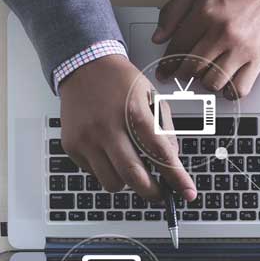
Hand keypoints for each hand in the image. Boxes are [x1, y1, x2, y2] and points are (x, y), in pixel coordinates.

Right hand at [58, 54, 194, 201]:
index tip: (188, 193)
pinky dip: (106, 170)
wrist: (83, 66)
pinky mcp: (72, 146)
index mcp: (134, 113)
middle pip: (133, 176)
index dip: (176, 178)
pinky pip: (94, 174)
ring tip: (130, 165)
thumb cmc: (121, 82)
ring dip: (126, 181)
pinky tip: (109, 152)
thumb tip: (172, 162)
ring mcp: (87, 138)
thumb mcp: (153, 97)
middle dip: (152, 192)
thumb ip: (165, 131)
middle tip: (161, 194)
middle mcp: (108, 127)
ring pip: (112, 182)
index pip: (160, 154)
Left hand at [154, 0, 259, 97]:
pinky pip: (240, 88)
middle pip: (193, 67)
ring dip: (205, 83)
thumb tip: (158, 37)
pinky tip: (226, 85)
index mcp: (205, 13)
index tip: (164, 71)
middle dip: (182, 75)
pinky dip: (230, 92)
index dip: (166, 63)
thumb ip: (173, 11)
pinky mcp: (258, 58)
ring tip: (204, 76)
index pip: (178, 47)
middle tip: (181, 76)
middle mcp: (222, 33)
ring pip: (214, 82)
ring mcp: (241, 48)